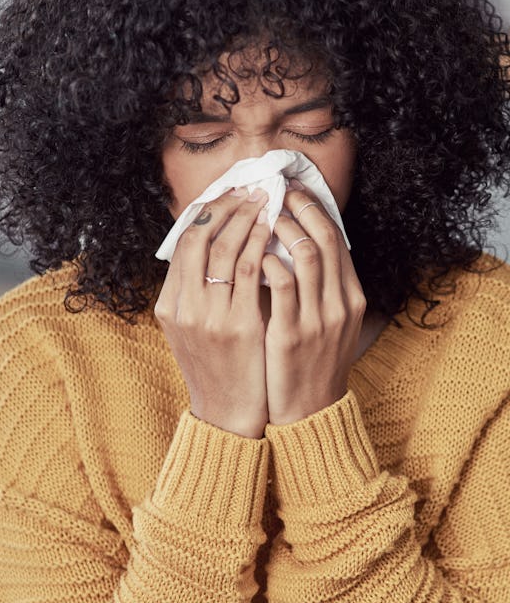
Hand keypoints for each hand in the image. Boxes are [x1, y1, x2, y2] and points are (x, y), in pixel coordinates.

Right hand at [155, 188, 271, 437]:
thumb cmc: (215, 367)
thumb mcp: (190, 330)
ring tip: (265, 200)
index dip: (206, 212)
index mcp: (169, 305)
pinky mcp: (238, 326)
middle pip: (198, 238)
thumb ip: (194, 292)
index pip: (182, 243)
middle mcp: (183, 308)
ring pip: (224, 249)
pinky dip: (259, 244)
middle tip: (249, 189)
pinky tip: (272, 230)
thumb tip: (212, 247)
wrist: (226, 414)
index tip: (228, 195)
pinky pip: (249, 271)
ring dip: (246, 218)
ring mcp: (208, 317)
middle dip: (226, 207)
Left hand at [262, 187, 365, 424]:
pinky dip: (267, 263)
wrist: (309, 411)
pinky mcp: (291, 335)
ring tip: (260, 217)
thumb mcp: (327, 321)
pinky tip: (252, 256)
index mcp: (350, 297)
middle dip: (299, 207)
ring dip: (282, 229)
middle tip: (274, 192)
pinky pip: (281, 286)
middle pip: (325, 238)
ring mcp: (318, 319)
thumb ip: (318, 286)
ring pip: (306, 254)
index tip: (292, 191)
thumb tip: (297, 244)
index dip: (314, 208)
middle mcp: (340, 304)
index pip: (337, 238)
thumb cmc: (310, 360)